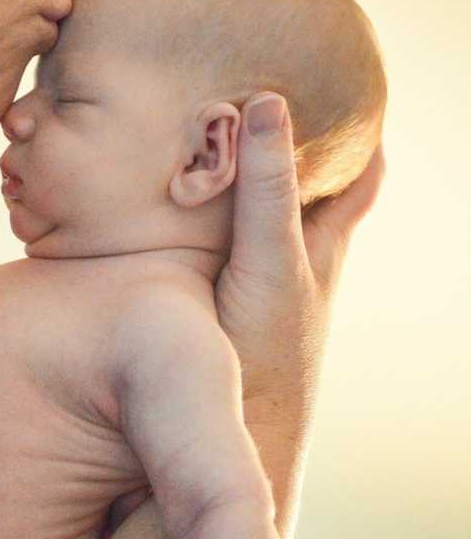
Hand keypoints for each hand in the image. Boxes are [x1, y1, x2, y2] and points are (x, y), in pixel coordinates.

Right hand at [216, 94, 384, 477]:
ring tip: (220, 157)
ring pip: (263, 233)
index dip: (362, 140)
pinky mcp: (226, 320)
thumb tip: (268, 102)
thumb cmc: (261, 355)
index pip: (359, 182)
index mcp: (318, 249)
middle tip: (273, 109)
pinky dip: (206, 234)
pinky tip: (176, 235)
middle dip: (302, 159)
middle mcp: (299, 272)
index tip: (352, 93)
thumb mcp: (268, 261)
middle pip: (314, 203)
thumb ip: (266, 190)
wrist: (240, 445)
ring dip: (250, 196)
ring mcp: (264, 300)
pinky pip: (219, 259)